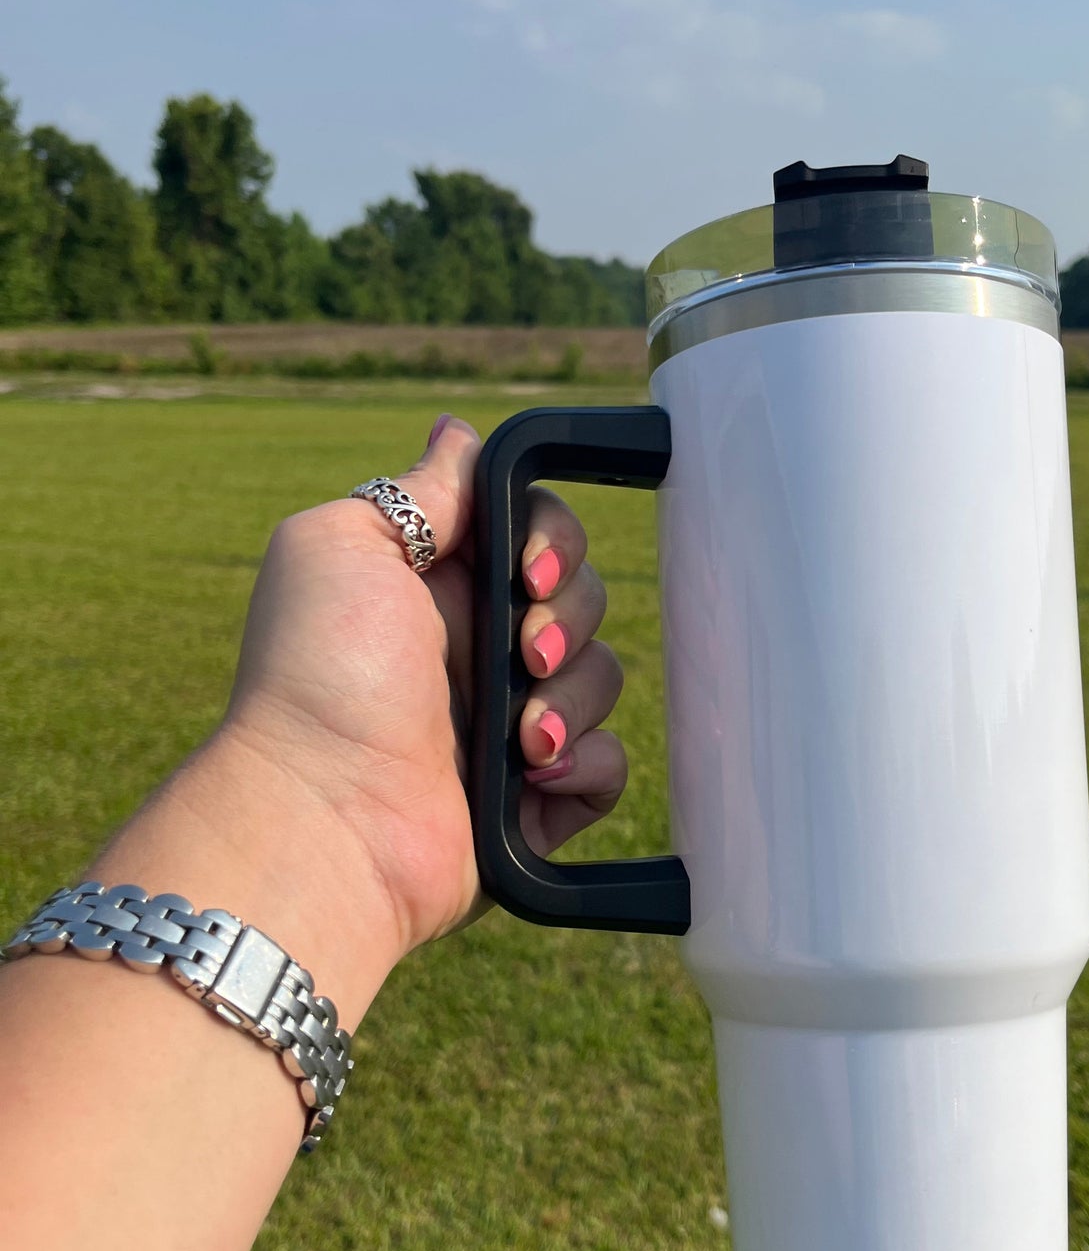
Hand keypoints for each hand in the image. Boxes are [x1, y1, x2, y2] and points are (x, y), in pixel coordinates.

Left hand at [220, 413, 627, 962]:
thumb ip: (416, 492)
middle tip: (524, 655)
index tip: (527, 574)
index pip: (537, 535)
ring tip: (520, 738)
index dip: (552, 544)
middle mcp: (474, 650)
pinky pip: (605, 767)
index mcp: (436, 585)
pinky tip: (535, 775)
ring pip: (601, 679)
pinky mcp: (534, 800)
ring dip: (573, 698)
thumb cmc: (321, 677)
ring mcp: (507, 727)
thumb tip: (460, 434)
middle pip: (581, 601)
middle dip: (570, 620)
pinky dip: (586, 764)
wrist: (325, 816)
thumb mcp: (346, 547)